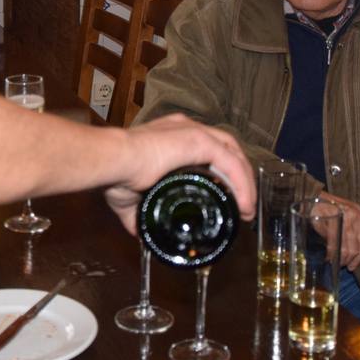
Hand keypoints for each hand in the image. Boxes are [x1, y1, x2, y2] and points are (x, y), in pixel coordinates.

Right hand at [104, 113, 254, 233]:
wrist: (112, 162)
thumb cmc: (115, 174)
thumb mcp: (129, 198)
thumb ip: (138, 213)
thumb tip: (139, 231)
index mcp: (170, 137)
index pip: (206, 149)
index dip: (222, 172)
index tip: (227, 197)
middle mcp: (184, 128)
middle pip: (226, 147)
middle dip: (239, 176)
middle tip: (243, 204)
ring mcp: (193, 131)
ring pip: (233, 153)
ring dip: (244, 182)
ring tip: (247, 207)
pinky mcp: (199, 140)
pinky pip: (231, 163)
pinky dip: (241, 184)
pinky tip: (244, 203)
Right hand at [318, 192, 359, 269]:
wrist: (309, 196)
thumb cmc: (325, 207)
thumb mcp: (343, 213)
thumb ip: (351, 227)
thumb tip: (354, 251)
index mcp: (359, 212)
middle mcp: (356, 214)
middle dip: (357, 259)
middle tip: (350, 266)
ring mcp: (345, 218)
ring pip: (350, 246)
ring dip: (345, 258)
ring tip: (340, 262)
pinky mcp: (332, 222)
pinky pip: (336, 244)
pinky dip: (334, 254)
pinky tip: (331, 257)